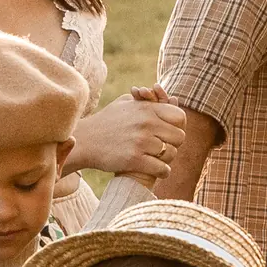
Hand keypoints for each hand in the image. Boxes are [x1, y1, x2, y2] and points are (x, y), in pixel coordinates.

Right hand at [67, 92, 185, 180]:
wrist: (86, 140)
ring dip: (168, 159)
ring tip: (160, 160)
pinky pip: (162, 169)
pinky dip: (163, 172)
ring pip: (171, 154)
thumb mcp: (126, 103)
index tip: (169, 134)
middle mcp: (146, 124)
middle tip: (165, 149)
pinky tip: (158, 171)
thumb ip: (145, 100)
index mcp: (147, 109)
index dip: (178, 127)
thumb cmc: (107, 121)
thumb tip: (160, 94)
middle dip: (174, 144)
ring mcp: (141, 142)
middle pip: (179, 137)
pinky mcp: (134, 160)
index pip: (180, 117)